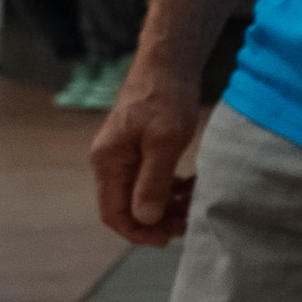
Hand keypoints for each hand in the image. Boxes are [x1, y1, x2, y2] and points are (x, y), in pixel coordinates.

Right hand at [89, 65, 204, 245]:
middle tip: (187, 223)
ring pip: (142, 194)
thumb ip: (153, 181)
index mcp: (108, 162)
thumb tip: (144, 218)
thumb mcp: (164, 142)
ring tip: (194, 205)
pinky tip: (191, 186)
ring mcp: (125, 155)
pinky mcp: (141, 147)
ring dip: (167, 205)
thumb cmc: (166, 97)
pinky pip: (152, 179)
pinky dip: (171, 188)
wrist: (169, 62)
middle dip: (156, 220)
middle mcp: (111, 161)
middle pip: (127, 207)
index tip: (167, 239)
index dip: (138, 231)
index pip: (113, 213)